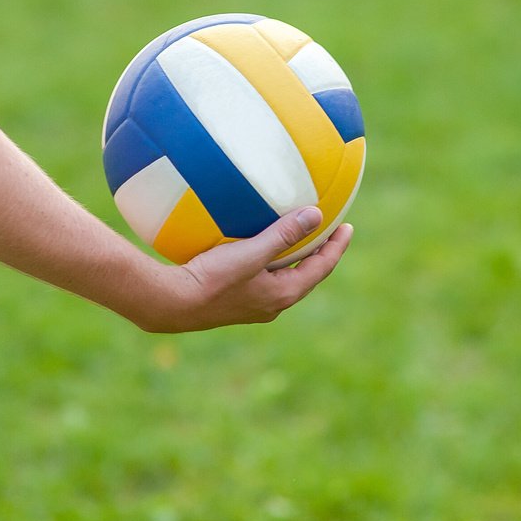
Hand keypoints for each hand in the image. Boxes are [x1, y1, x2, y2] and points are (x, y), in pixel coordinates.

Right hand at [138, 207, 353, 332]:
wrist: (172, 304)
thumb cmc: (213, 278)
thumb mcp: (252, 254)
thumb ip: (283, 234)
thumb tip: (316, 215)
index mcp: (283, 294)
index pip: (321, 268)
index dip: (336, 247)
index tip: (347, 227)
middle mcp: (273, 304)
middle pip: (306, 275)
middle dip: (319, 253)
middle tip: (328, 231)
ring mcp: (254, 305)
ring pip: (284, 278)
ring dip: (295, 258)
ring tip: (298, 238)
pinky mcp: (236, 301)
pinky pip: (264, 278)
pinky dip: (271, 262)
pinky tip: (257, 247)